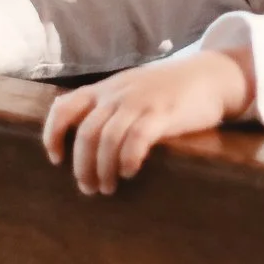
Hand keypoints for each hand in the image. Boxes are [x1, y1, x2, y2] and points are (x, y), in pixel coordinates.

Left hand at [41, 50, 250, 195]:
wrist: (210, 75)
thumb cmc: (169, 89)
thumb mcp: (132, 90)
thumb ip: (110, 106)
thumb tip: (87, 142)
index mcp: (105, 89)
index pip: (64, 107)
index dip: (53, 134)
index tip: (56, 160)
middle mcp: (117, 94)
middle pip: (86, 133)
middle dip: (82, 166)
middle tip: (88, 188)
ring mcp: (140, 102)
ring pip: (107, 139)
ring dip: (103, 169)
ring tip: (107, 188)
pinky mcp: (163, 113)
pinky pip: (136, 138)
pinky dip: (127, 159)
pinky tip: (129, 173)